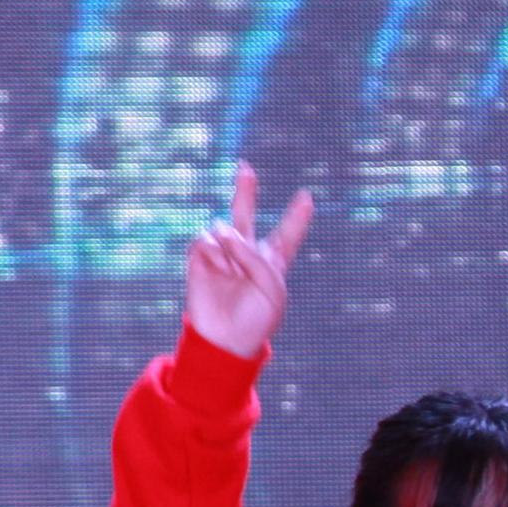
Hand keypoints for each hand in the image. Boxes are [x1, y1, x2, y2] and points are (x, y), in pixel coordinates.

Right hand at [182, 160, 313, 359]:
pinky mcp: (200, 258)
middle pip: (245, 215)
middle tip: (245, 167)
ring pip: (225, 228)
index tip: (307, 197)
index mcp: (272, 264)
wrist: (225, 339)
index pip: (286, 236)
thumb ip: (254, 256)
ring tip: (233, 273)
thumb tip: (221, 230)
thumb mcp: (271, 289)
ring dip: (232, 248)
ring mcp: (222, 254)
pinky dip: (213, 253)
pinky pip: (205, 240)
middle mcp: (246, 254)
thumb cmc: (256, 318)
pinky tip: (217, 269)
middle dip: (245, 191)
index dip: (296, 218)